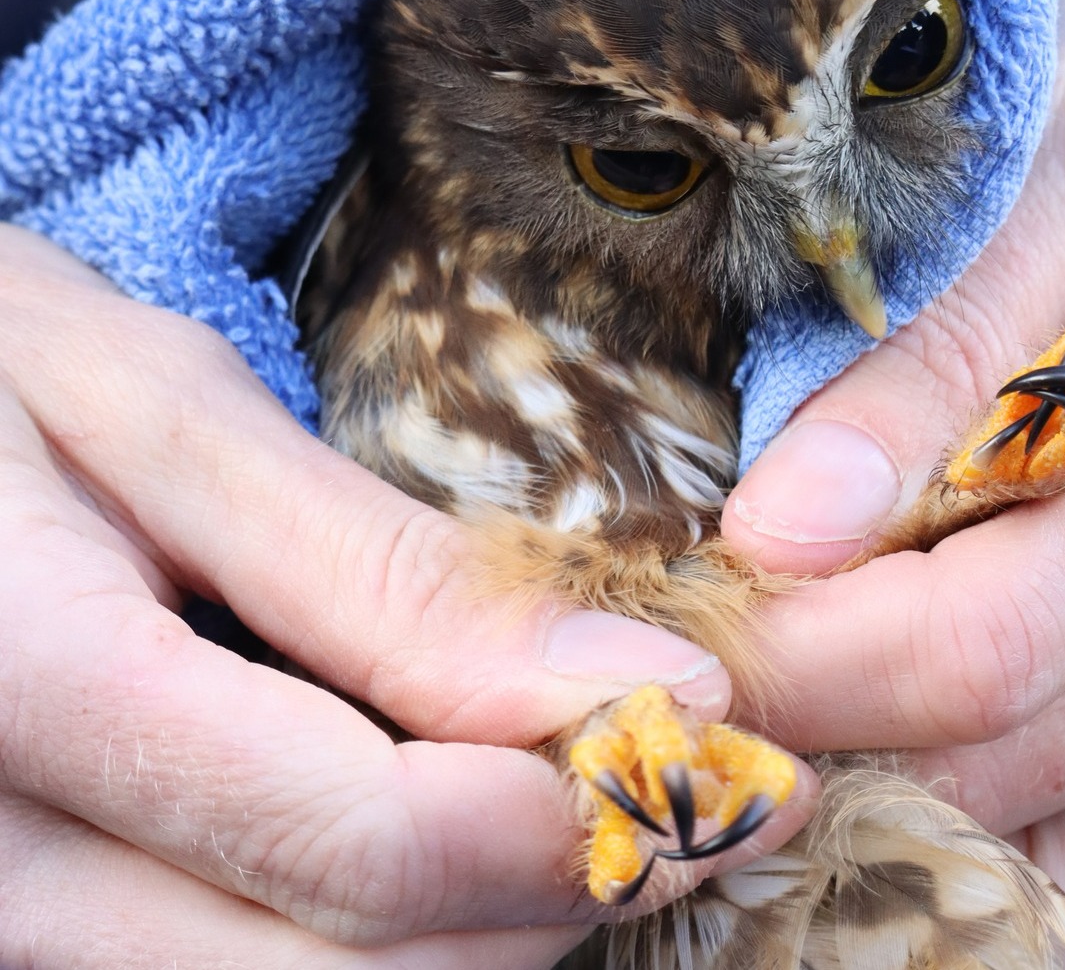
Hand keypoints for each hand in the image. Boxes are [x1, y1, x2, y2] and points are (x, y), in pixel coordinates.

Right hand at [0, 226, 812, 967]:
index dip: (573, 812)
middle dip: (559, 887)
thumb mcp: (166, 418)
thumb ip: (379, 574)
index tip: (720, 737)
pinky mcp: (28, 920)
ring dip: (487, 923)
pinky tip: (451, 817)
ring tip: (583, 789)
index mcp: (30, 694)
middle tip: (687, 774)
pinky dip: (385, 927)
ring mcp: (2, 922)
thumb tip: (627, 681)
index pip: (364, 843)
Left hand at [721, 0, 1064, 965]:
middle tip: (664, 668)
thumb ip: (946, 346)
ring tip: (762, 714)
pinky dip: (1001, 852)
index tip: (644, 623)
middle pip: (1000, 765)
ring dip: (881, 812)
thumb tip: (786, 529)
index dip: (777, 667)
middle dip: (799, 741)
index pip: (970, 641)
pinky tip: (895, 772)